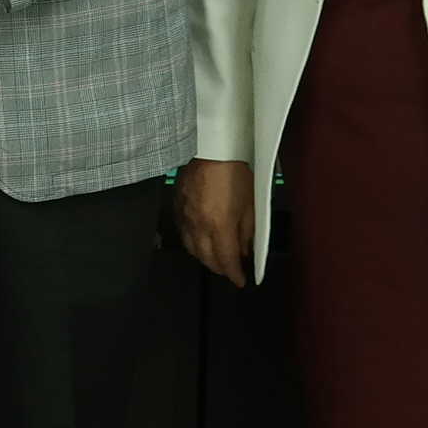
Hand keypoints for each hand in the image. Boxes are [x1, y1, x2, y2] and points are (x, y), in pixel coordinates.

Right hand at [176, 158, 254, 286]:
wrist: (210, 146)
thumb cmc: (234, 169)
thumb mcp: (251, 202)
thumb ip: (247, 230)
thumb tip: (245, 248)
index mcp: (220, 226)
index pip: (226, 261)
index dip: (234, 274)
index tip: (240, 280)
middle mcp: (199, 226)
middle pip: (206, 259)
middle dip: (219, 267)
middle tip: (229, 269)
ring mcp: (185, 216)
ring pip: (191, 248)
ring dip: (204, 257)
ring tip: (215, 256)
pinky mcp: (177, 206)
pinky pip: (182, 232)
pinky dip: (192, 241)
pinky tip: (199, 238)